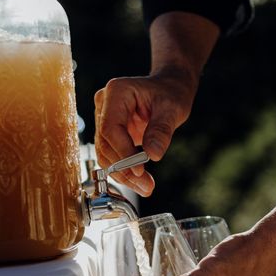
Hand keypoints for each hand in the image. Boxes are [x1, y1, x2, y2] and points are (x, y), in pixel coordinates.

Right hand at [94, 67, 197, 195]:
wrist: (168, 89)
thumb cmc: (170, 93)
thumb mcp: (172, 109)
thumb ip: (161, 130)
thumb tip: (153, 155)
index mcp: (116, 92)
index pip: (111, 128)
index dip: (123, 152)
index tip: (140, 170)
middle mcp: (104, 104)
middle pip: (105, 144)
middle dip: (124, 168)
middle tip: (146, 186)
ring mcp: (104, 118)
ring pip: (106, 154)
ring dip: (123, 174)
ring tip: (146, 187)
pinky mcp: (109, 133)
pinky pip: (112, 155)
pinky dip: (124, 170)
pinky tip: (140, 181)